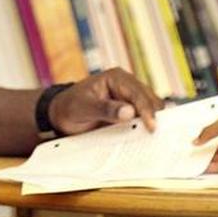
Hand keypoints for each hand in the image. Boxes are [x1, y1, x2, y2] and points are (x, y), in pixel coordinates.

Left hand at [48, 69, 164, 134]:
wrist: (62, 116)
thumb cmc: (69, 108)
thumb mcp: (83, 109)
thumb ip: (105, 109)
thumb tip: (129, 112)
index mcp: (117, 78)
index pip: (138, 93)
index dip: (146, 110)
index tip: (151, 126)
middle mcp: (127, 85)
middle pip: (150, 100)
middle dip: (153, 116)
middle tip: (155, 135)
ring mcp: (130, 99)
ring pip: (150, 109)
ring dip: (151, 122)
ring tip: (152, 138)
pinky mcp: (130, 111)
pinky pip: (143, 119)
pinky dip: (145, 127)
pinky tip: (145, 138)